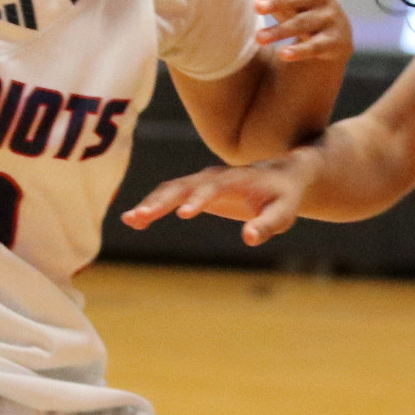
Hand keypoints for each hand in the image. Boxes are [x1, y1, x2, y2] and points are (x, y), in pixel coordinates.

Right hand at [121, 154, 317, 245]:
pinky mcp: (196, 190)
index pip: (213, 187)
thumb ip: (267, 225)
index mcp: (236, 179)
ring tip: (130, 221)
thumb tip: (249, 238)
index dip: (198, 199)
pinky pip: (170, 195)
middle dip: (160, 201)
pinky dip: (152, 205)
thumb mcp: (283, 213)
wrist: (283, 175)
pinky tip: (135, 221)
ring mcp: (202, 181)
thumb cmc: (284, 197)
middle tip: (139, 217)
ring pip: (171, 189)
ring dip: (151, 203)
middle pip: (182, 186)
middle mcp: (213, 176)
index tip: (183, 214)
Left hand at [237, 0, 352, 64]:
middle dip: (276, 1)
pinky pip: (315, 46)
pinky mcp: (334, 40)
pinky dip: (300, 51)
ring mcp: (328, 17)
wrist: (335, 32)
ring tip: (258, 38)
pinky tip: (282, 55)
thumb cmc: (298, 7)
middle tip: (257, 7)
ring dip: (280, 31)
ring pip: (302, 23)